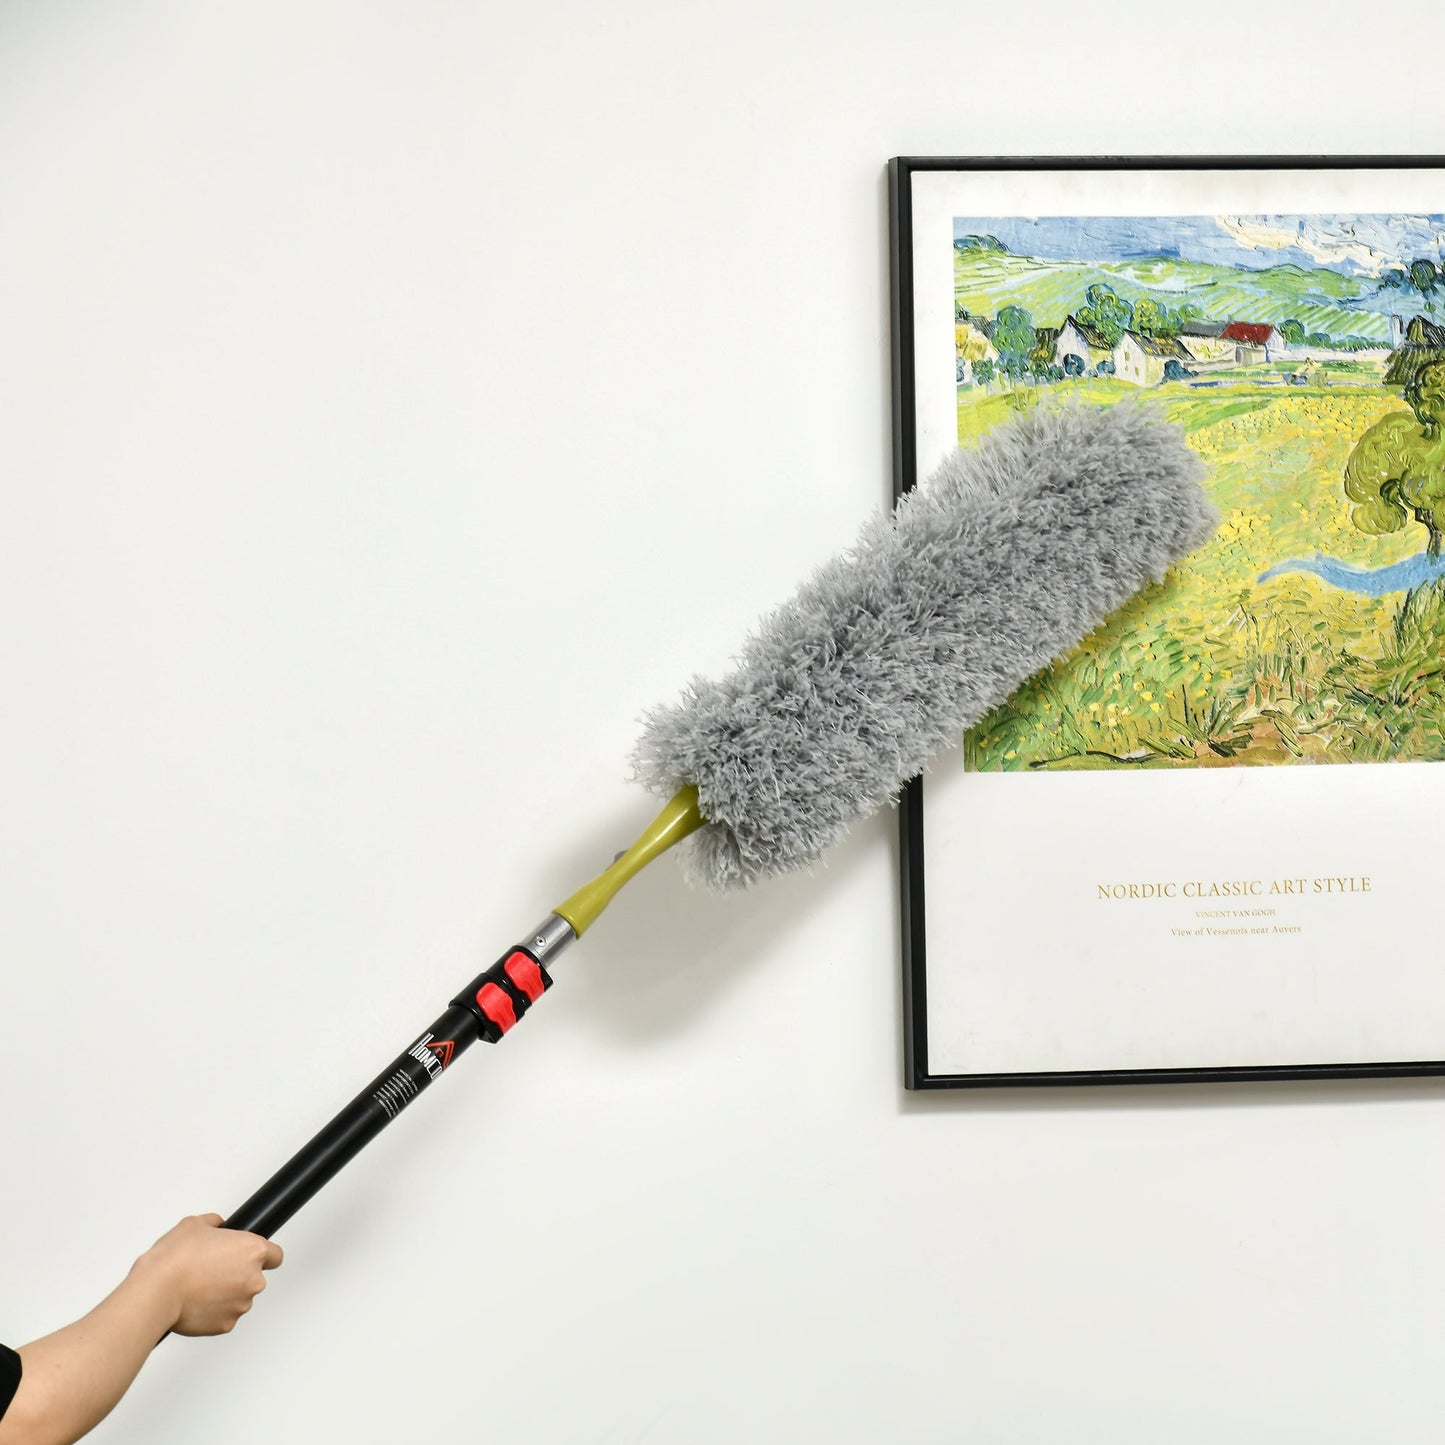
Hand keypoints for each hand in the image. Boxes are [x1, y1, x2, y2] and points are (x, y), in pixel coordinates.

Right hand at [130, 1214, 283, 1335]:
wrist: (155, 1292)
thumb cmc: (174, 1260)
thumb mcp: (194, 1225)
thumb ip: (214, 1223)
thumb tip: (218, 1225)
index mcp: (253, 1251)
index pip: (275, 1255)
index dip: (263, 1256)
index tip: (252, 1258)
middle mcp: (253, 1279)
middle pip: (254, 1277)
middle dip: (237, 1275)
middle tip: (212, 1271)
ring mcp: (241, 1304)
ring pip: (239, 1298)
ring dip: (226, 1294)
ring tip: (199, 1287)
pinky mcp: (226, 1325)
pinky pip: (225, 1316)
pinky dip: (214, 1312)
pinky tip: (196, 1302)